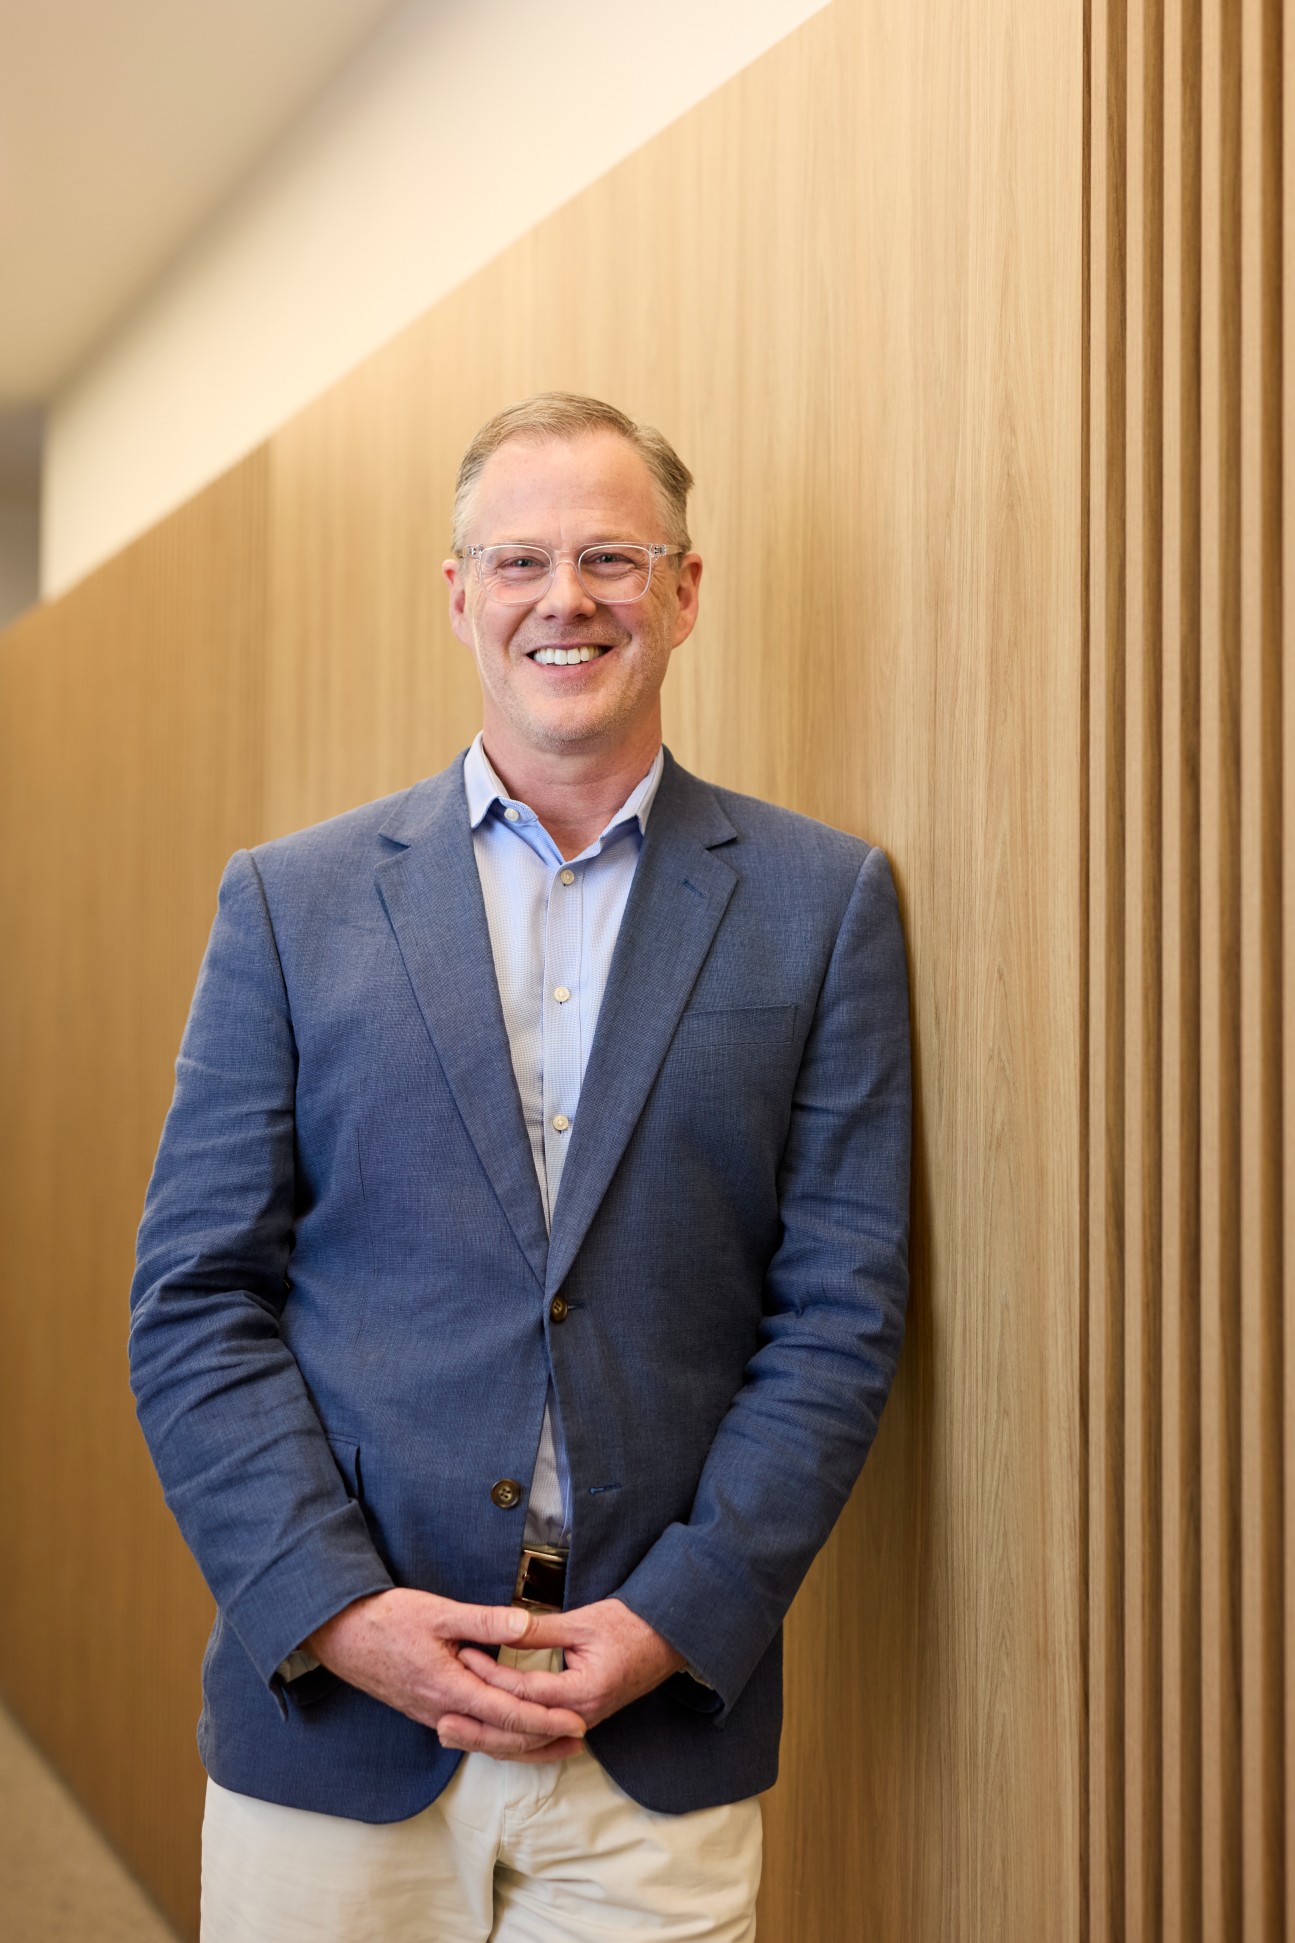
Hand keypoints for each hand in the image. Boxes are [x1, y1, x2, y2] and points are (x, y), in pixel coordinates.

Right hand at [306, 1589, 586, 1761]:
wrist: (341, 1634)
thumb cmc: (388, 1618)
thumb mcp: (439, 1612)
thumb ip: (485, 1620)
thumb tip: (527, 1625)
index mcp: (450, 1687)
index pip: (508, 1714)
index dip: (545, 1721)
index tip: (576, 1723)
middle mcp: (442, 1711)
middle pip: (501, 1739)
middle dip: (542, 1743)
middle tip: (579, 1741)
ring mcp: (432, 1715)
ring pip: (485, 1741)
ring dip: (522, 1745)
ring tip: (554, 1744)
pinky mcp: (425, 1712)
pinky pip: (470, 1734)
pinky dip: (497, 1738)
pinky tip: (510, 1733)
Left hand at [455, 1598, 685, 1740]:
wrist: (668, 1638)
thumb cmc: (629, 1625)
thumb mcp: (582, 1621)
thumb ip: (539, 1631)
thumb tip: (501, 1628)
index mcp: (582, 1690)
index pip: (524, 1690)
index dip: (490, 1674)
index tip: (463, 1655)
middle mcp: (582, 1715)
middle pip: (521, 1727)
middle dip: (481, 1722)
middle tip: (442, 1714)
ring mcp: (584, 1721)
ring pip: (530, 1738)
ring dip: (492, 1736)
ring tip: (455, 1730)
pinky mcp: (582, 1718)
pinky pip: (542, 1733)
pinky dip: (514, 1734)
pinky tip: (489, 1732)